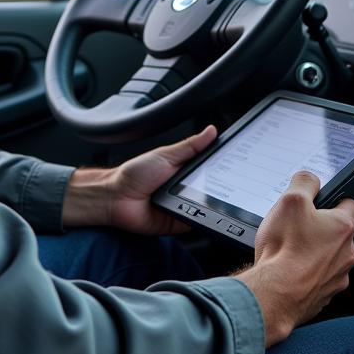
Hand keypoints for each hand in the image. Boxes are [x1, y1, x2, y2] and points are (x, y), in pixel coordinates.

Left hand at [61, 125, 217, 233]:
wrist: (116, 198)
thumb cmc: (135, 174)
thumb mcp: (166, 155)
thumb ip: (190, 146)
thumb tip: (211, 131)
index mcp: (184, 169)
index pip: (210, 168)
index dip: (223, 167)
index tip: (237, 162)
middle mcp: (186, 188)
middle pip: (212, 189)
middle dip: (221, 187)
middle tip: (231, 181)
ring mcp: (184, 206)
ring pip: (206, 207)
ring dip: (208, 203)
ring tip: (209, 196)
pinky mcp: (179, 222)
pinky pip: (195, 223)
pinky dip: (199, 218)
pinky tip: (198, 211)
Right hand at [236, 170, 353, 346]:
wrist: (275, 294)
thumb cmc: (285, 250)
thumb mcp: (291, 200)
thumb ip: (304, 182)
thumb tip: (310, 178)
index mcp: (343, 227)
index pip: (350, 204)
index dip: (335, 199)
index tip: (321, 202)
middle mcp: (347, 254)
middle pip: (337, 233)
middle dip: (320, 229)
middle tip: (296, 227)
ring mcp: (337, 278)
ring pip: (328, 258)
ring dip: (313, 253)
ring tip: (288, 251)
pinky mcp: (324, 296)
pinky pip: (317, 279)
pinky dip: (305, 274)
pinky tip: (287, 270)